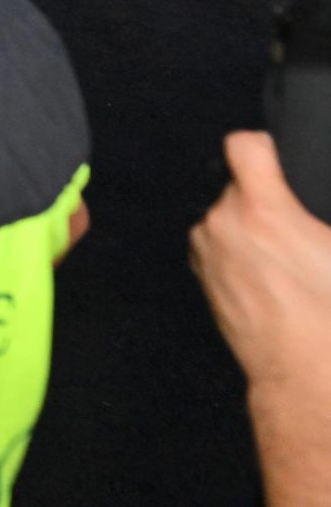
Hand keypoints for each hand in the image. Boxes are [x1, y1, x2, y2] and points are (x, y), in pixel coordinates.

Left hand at [193, 132, 330, 394]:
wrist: (307, 375)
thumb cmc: (330, 319)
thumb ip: (324, 217)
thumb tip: (320, 222)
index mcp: (262, 211)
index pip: (245, 145)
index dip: (266, 148)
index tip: (280, 159)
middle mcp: (224, 224)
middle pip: (241, 187)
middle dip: (269, 201)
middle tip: (300, 230)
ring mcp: (207, 251)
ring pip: (229, 218)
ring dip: (252, 228)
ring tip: (289, 261)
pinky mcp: (202, 276)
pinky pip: (220, 245)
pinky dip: (240, 252)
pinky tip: (272, 279)